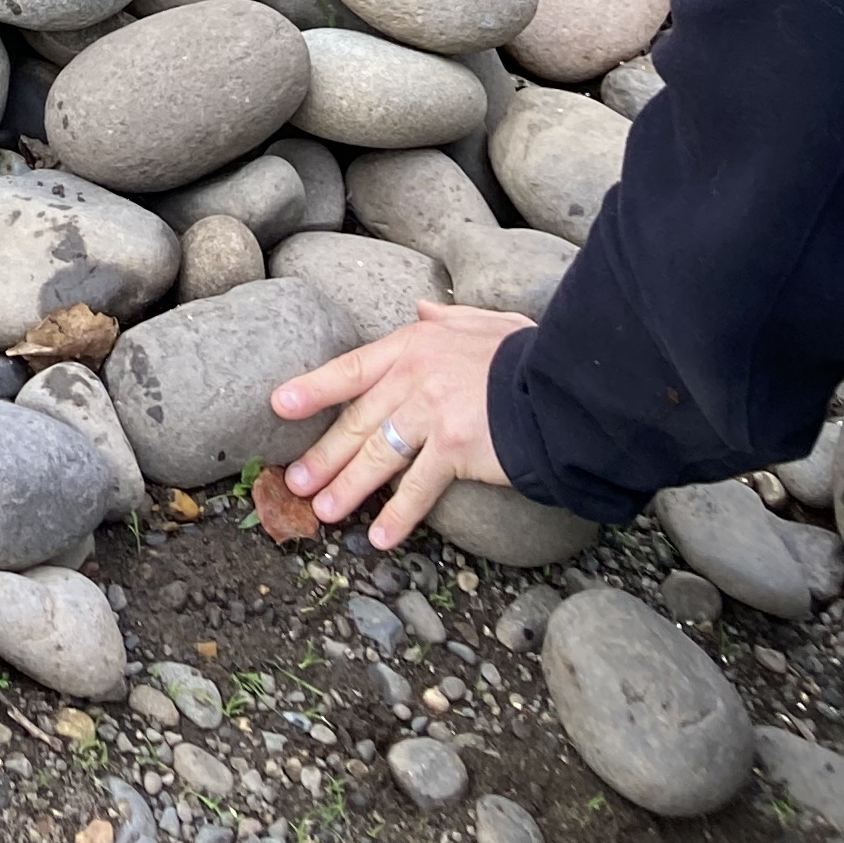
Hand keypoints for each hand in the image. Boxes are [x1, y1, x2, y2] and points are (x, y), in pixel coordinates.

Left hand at [271, 305, 524, 548]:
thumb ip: (447, 317)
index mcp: (414, 344)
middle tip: (294, 482)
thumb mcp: (482, 322)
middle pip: (357, 421)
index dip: (313, 387)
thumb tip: (422, 305)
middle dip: (323, 455)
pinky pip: (417, 487)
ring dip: (348, 488)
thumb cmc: (526, 356)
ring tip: (323, 512)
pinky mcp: (454, 447)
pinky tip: (379, 537)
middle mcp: (414, 376)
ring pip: (377, 456)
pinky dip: (396, 515)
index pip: (352, 369)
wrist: (564, 383)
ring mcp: (431, 412)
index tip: (279, 405)